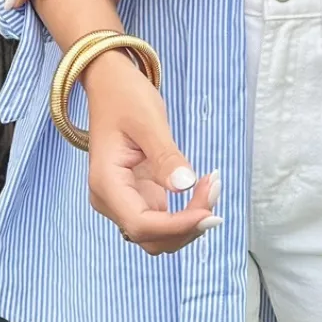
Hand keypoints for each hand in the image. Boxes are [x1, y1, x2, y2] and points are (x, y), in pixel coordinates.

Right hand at [82, 49, 220, 254]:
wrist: (110, 85)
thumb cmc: (125, 98)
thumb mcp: (148, 122)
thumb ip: (166, 156)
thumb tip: (185, 185)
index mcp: (106, 184)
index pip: (141, 224)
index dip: (177, 226)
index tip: (210, 213)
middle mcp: (110, 200)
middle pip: (152, 237)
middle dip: (187, 224)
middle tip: (215, 187)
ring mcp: (123, 200)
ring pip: (159, 234)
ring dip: (189, 221)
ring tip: (212, 185)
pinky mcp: (138, 196)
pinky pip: (164, 218)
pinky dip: (186, 211)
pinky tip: (204, 188)